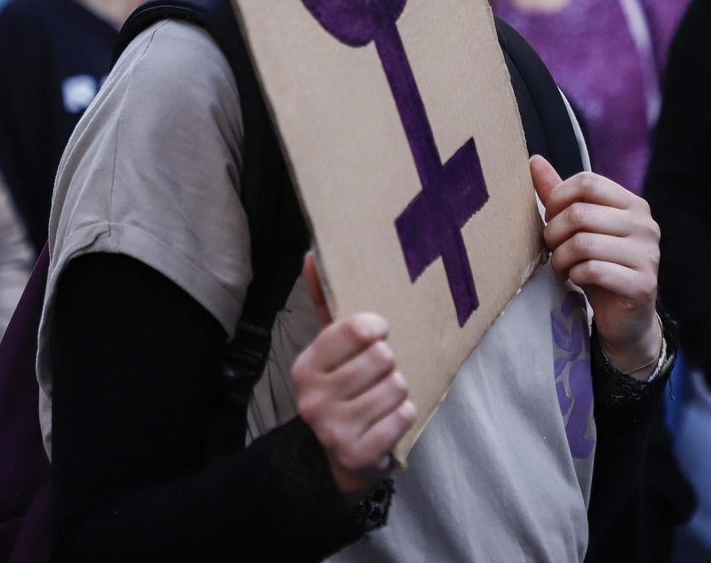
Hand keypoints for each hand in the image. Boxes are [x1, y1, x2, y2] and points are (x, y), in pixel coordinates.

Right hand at [291, 254, 416, 497]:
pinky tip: (389, 419)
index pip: (355, 329)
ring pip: (397, 387)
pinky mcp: (357, 454)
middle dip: (390, 365)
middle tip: (379, 375)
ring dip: (399, 391)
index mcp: (306, 365)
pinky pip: (404, 417)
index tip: (378, 334)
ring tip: (384, 398)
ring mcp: (333, 429)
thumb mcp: (330, 348)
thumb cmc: (342, 389)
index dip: (376, 328)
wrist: (336, 457)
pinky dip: (404, 416)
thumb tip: (312, 254)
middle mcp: (314, 397)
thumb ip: (325, 301)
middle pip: (382, 358)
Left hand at [532, 156, 662, 372]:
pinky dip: (575, 275)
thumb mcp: (579, 230)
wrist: (625, 318)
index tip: (551, 219)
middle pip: (580, 214)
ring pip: (583, 243)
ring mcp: (648, 254)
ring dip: (562, 258)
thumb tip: (534, 160)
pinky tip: (577, 280)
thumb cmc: (599, 266)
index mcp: (632, 204)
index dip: (558, 199)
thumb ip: (560, 197)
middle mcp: (645, 225)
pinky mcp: (642, 283)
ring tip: (562, 267)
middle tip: (553, 250)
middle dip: (554, 234)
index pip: (587, 181)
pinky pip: (593, 270)